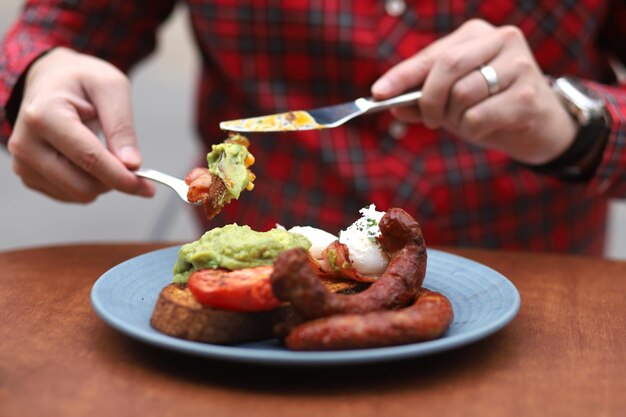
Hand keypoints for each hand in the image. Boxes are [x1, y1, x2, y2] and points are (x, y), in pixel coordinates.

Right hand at [7, 47, 153, 201]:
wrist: (51, 80)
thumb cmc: (82, 80)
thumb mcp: (111, 88)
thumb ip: (122, 127)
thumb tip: (132, 165)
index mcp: (44, 114)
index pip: (89, 158)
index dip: (121, 177)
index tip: (147, 187)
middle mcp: (26, 142)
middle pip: (81, 185)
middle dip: (114, 181)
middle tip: (132, 168)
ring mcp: (23, 162)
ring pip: (76, 194)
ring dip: (102, 183)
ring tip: (105, 153)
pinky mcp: (28, 175)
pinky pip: (68, 195)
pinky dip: (88, 184)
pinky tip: (89, 161)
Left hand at [371, 19, 576, 164]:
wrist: (540, 126)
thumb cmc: (490, 107)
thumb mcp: (451, 102)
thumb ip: (422, 100)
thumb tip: (392, 104)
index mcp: (476, 34)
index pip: (432, 55)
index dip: (402, 75)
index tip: (378, 93)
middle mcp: (501, 39)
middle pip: (446, 67)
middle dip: (429, 100)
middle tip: (431, 120)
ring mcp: (520, 64)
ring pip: (462, 94)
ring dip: (454, 118)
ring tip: (465, 122)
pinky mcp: (530, 94)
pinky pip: (479, 116)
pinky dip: (472, 130)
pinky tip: (486, 127)